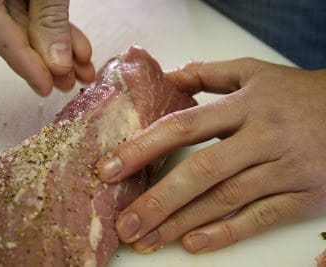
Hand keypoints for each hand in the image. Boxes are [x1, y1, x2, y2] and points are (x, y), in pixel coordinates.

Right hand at [0, 0, 94, 95]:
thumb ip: (48, 18)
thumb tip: (57, 62)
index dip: (23, 63)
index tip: (45, 87)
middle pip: (14, 34)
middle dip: (47, 63)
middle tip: (69, 84)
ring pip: (30, 26)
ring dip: (59, 51)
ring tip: (82, 71)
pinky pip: (38, 12)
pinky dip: (59, 29)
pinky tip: (78, 48)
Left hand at [97, 58, 325, 253]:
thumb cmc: (297, 93)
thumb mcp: (252, 73)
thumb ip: (206, 74)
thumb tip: (165, 78)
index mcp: (246, 105)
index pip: (183, 126)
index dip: (143, 148)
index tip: (110, 169)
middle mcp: (263, 137)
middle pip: (201, 171)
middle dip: (158, 200)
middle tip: (124, 224)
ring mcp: (285, 168)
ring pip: (226, 199)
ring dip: (183, 223)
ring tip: (147, 239)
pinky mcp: (303, 195)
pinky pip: (261, 218)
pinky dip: (226, 233)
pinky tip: (193, 243)